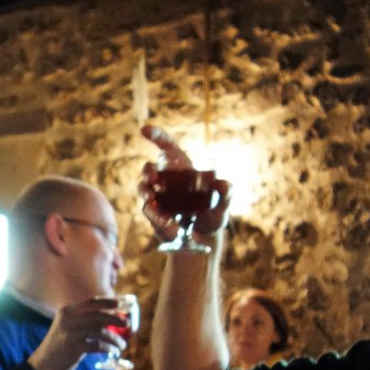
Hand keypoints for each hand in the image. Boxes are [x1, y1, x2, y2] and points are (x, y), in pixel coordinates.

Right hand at [27, 298, 128, 369]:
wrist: (45, 362)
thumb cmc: (62, 342)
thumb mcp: (68, 325)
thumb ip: (84, 318)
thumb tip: (109, 313)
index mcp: (67, 312)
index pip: (90, 303)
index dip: (107, 302)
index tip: (119, 305)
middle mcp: (68, 320)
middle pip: (97, 316)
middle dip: (115, 319)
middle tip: (126, 324)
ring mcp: (70, 334)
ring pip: (100, 332)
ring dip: (114, 338)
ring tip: (122, 344)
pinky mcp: (74, 348)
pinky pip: (97, 346)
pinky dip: (108, 348)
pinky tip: (113, 350)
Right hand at [138, 124, 231, 239]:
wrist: (205, 239)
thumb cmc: (213, 215)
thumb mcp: (223, 204)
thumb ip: (226, 193)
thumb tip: (224, 185)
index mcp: (182, 169)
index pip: (166, 147)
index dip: (155, 135)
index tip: (144, 130)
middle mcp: (166, 180)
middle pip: (149, 168)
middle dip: (147, 170)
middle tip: (152, 177)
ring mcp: (158, 196)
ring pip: (143, 187)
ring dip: (145, 190)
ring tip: (151, 196)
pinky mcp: (154, 214)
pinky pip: (148, 210)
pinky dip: (154, 213)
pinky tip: (164, 219)